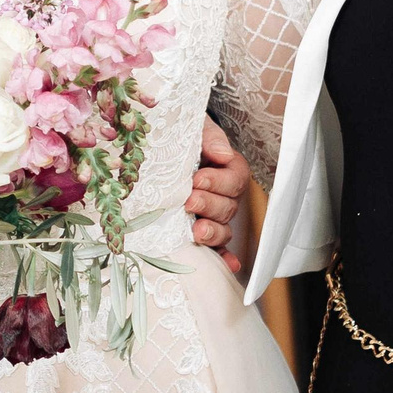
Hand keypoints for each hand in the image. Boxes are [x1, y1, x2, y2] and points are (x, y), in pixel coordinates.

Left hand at [190, 118, 251, 274]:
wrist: (157, 145)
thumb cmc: (177, 133)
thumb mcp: (194, 127)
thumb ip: (209, 136)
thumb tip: (222, 154)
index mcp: (226, 168)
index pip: (235, 179)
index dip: (218, 182)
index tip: (197, 179)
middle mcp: (223, 195)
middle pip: (229, 207)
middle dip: (210, 205)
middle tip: (189, 201)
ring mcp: (213, 216)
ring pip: (223, 229)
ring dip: (213, 233)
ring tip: (197, 231)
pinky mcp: (200, 231)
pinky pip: (218, 249)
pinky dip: (224, 258)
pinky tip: (229, 266)